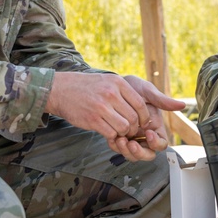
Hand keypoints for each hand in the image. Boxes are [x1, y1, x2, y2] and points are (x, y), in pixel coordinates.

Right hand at [46, 72, 183, 161]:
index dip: (143, 117)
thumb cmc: (89, 88)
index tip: (141, 122)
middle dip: (134, 128)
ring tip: (117, 130)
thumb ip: (130, 94)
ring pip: (124, 127)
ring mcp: (101, 106)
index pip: (140, 104)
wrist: (61, 90)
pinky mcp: (92, 119)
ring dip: (123, 133)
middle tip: (129, 129)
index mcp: (118, 83)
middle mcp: (111, 93)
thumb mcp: (110, 82)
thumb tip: (156, 107)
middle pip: (134, 118)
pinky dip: (112, 136)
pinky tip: (107, 131)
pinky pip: (111, 133)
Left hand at [117, 75, 186, 158]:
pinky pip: (119, 149)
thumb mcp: (148, 92)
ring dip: (126, 151)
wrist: (114, 85)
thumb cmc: (134, 87)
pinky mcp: (118, 137)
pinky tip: (112, 138)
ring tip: (119, 139)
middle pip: (147, 154)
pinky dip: (115, 147)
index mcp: (155, 127)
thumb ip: (163, 100)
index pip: (161, 144)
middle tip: (131, 144)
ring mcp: (131, 138)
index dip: (156, 143)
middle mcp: (144, 135)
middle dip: (139, 153)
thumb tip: (183, 105)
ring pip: (132, 155)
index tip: (149, 132)